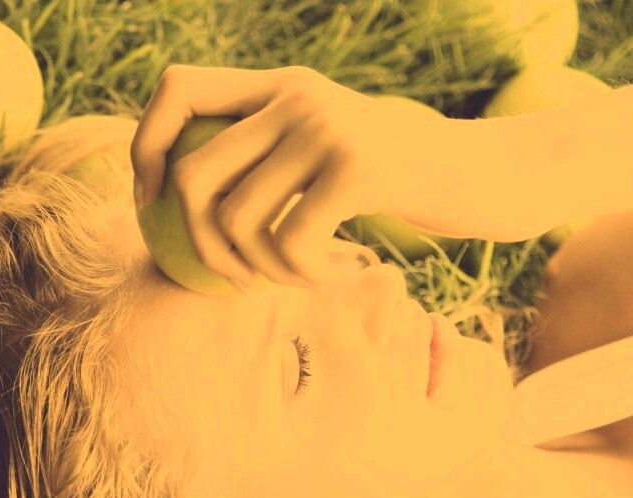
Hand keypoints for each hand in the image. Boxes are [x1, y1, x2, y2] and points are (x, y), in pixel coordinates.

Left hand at [129, 64, 474, 288]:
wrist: (485, 174)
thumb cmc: (404, 177)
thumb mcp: (333, 148)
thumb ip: (275, 152)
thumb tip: (194, 196)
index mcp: (282, 84)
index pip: (177, 90)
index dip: (147, 147)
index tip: (152, 203)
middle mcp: (297, 96)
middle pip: (192, 173)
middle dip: (199, 243)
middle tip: (236, 278)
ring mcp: (326, 129)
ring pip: (236, 218)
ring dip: (259, 269)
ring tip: (298, 276)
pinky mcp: (357, 169)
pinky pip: (290, 242)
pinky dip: (300, 277)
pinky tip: (330, 275)